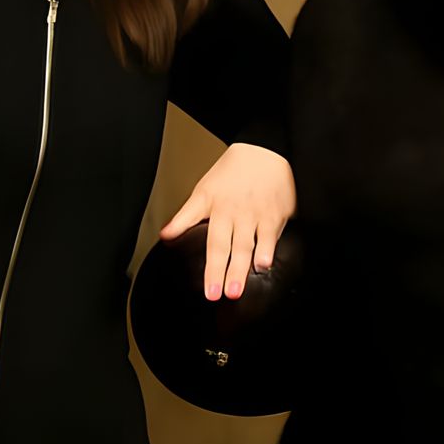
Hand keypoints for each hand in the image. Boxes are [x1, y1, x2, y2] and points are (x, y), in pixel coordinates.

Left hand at [159, 142, 294, 300]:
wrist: (264, 149)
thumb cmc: (232, 172)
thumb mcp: (203, 191)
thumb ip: (186, 217)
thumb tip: (166, 235)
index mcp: (219, 210)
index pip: (214, 244)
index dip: (212, 269)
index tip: (210, 291)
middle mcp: (239, 213)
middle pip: (233, 248)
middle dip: (229, 273)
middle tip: (226, 294)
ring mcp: (259, 213)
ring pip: (253, 243)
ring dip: (249, 264)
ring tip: (245, 283)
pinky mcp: (278, 212)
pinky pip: (274, 234)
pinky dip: (270, 248)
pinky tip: (266, 263)